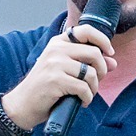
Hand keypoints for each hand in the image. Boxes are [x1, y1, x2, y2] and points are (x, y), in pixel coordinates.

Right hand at [1, 22, 116, 127]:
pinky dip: (87, 98)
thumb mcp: (65, 70)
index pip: (86, 31)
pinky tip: (82, 101)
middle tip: (96, 82)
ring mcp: (54, 64)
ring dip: (94, 88)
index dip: (102, 40)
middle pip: (94, 53)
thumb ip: (87, 63)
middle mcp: (56, 50)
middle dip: (102, 70)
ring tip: (87, 94)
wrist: (22, 104)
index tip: (109, 52)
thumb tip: (113, 62)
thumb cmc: (45, 87)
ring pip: (90, 73)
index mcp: (58, 42)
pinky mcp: (55, 80)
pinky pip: (83, 88)